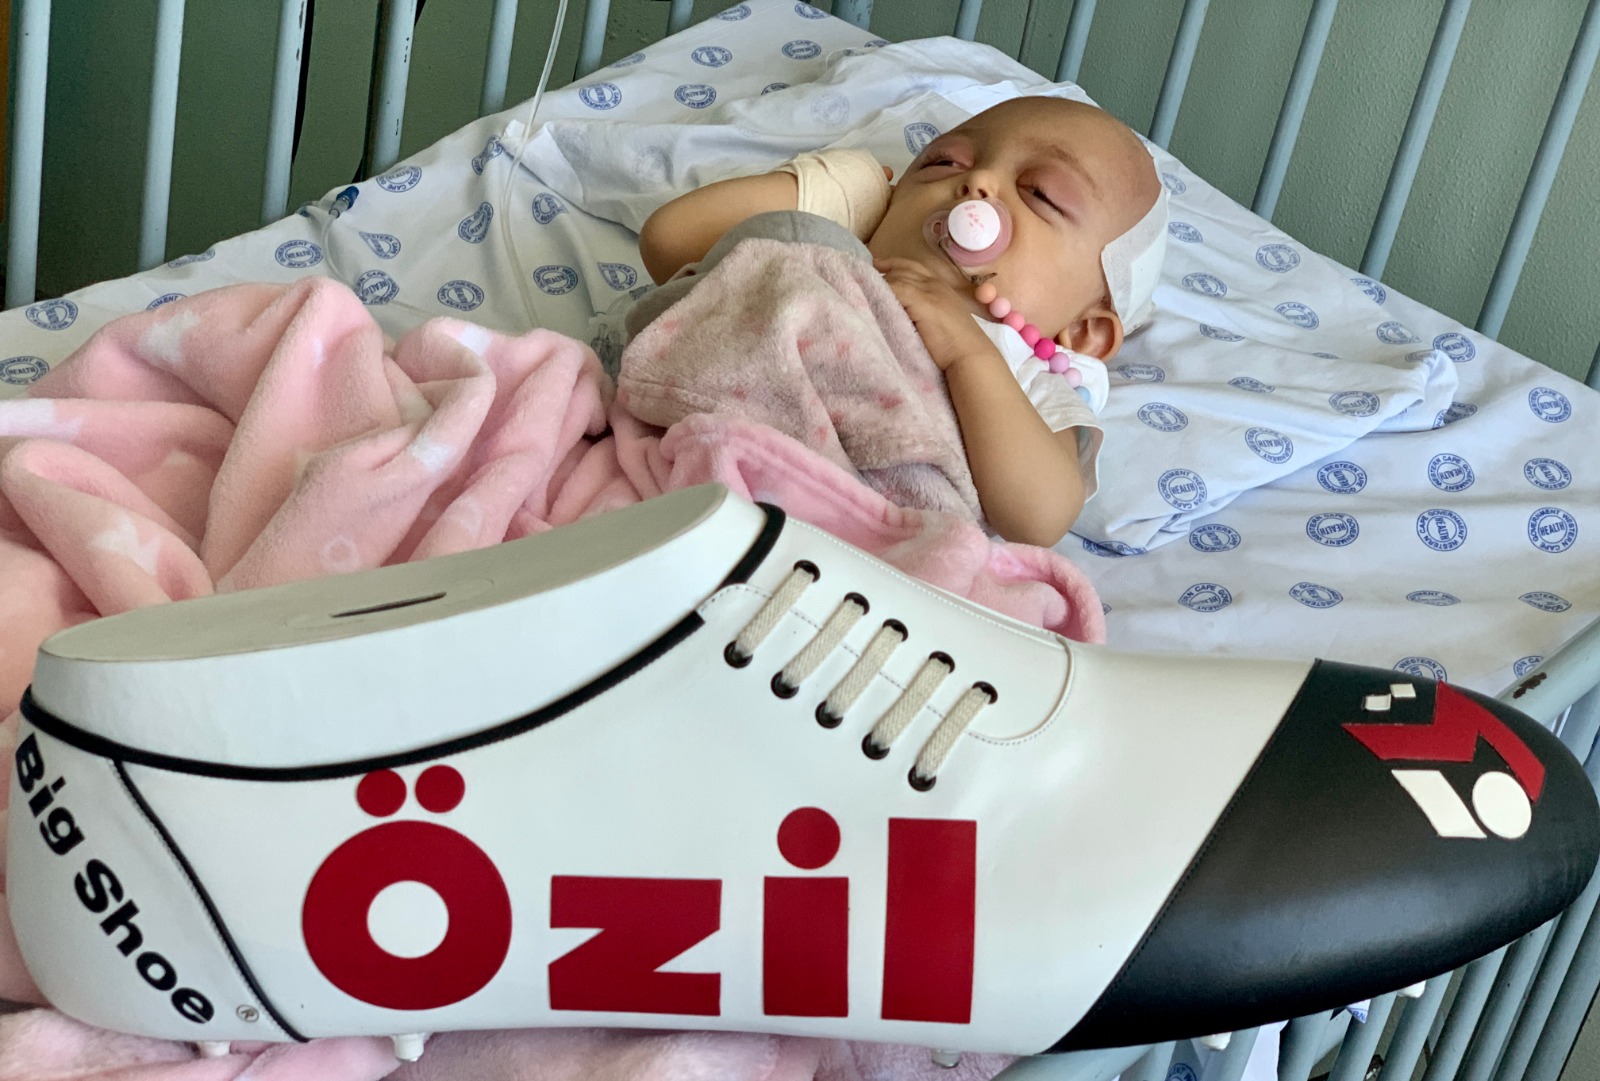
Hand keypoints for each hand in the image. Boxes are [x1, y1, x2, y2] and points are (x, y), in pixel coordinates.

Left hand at [872, 256, 993, 371]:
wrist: (971, 357)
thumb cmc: (957, 347)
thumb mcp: (941, 322)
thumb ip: (924, 312)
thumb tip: (902, 312)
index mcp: (941, 287)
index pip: (915, 267)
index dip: (895, 265)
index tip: (877, 266)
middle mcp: (936, 284)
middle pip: (905, 267)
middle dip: (884, 268)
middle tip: (862, 271)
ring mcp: (930, 291)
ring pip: (898, 277)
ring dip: (880, 282)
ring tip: (862, 287)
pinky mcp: (924, 302)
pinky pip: (897, 289)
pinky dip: (882, 292)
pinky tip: (870, 298)